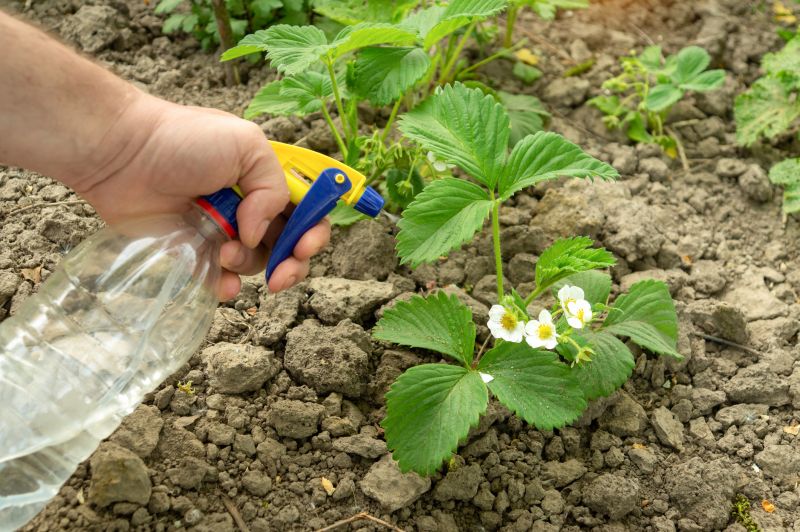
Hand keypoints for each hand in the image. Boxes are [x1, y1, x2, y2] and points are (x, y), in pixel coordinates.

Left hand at [75, 92, 329, 299]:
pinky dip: (227, 286)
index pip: (305, 212)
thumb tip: (260, 233)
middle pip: (289, 245)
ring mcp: (221, 233)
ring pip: (256, 264)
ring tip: (224, 251)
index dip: (313, 232)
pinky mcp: (193, 254)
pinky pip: (220, 280)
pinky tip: (222, 282)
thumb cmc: (184, 141)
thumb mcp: (246, 145)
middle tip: (282, 273)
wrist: (123, 155)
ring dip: (250, 265)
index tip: (304, 245)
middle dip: (293, 263)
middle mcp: (249, 209)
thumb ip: (272, 186)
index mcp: (265, 181)